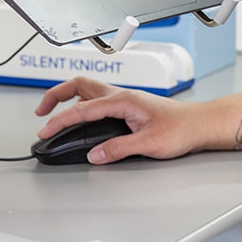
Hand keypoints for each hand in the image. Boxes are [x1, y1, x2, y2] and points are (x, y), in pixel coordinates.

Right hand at [34, 76, 203, 163]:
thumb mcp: (148, 144)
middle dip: (56, 96)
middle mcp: (122, 95)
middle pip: (80, 86)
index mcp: (123, 100)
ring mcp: (126, 99)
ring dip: (69, 99)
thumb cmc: (181, 129)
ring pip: (89, 91)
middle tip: (41, 113)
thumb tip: (94, 155)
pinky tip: (81, 118)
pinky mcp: (130, 106)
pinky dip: (83, 105)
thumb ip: (118, 149)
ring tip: (55, 114)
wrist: (200, 124)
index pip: (82, 108)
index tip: (45, 130)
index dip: (60, 120)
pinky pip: (99, 100)